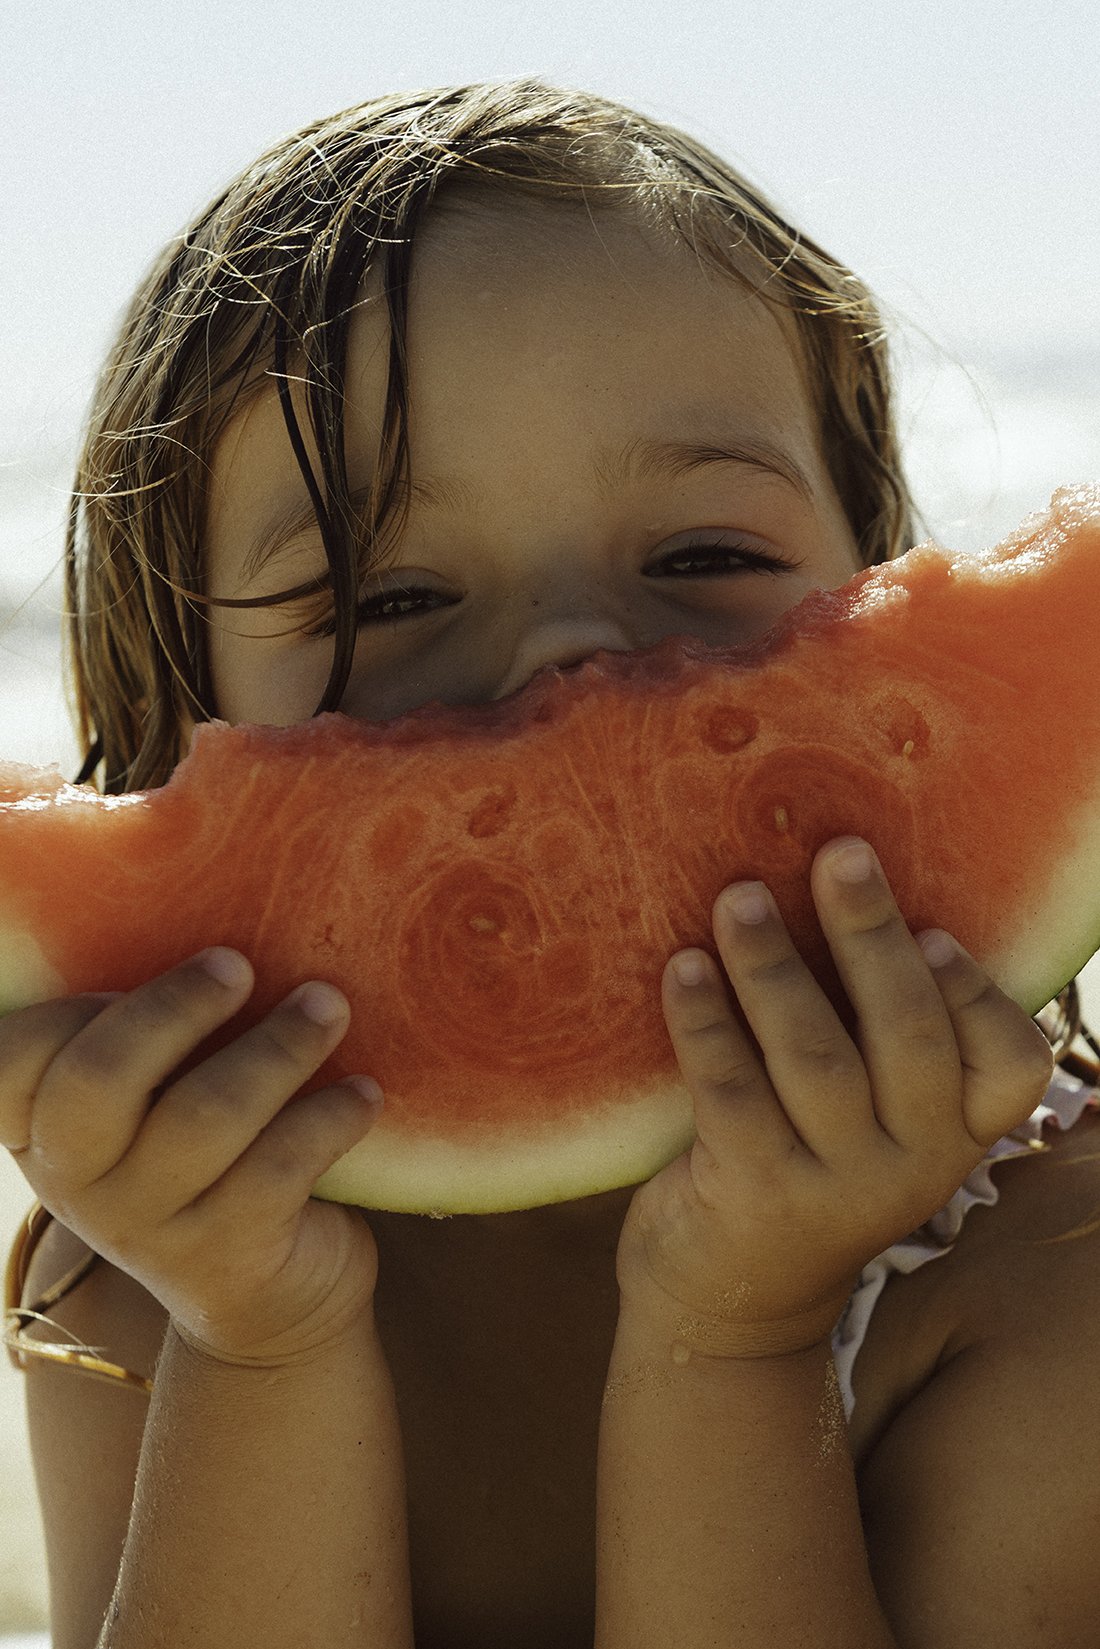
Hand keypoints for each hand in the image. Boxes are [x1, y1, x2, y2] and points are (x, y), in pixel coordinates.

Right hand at [0, 950, 382, 1365]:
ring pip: (203, 1119)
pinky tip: (364, 1092)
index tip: (121, 979)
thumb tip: (195, 881)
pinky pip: (277, 1168)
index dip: (63, 1011)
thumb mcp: (159, 1093)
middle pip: (95, 1080)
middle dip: (174, 1009)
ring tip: (329, 1005)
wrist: (269, 1299)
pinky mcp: (226, 1258)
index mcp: (44, 1125)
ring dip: (277, 1048)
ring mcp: (146, 1227)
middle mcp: (76, 1180)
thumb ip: (151, 1026)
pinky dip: (328, 1117)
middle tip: (239, 965)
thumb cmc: (210, 1153)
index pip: (13, 1060)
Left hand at [617, 837, 1054, 1357]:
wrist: (729, 1303)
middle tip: (840, 854)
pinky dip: (705, 1023)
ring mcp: (835, 1186)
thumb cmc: (802, 1164)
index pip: (1011, 1064)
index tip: (934, 930)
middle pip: (906, 1034)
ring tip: (738, 897)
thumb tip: (843, 885)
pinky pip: (731, 1092)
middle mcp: (913, 1162)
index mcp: (955, 1131)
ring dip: (773, 966)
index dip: (978, 995)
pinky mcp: (754, 1196)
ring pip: (815, 1057)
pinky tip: (682, 968)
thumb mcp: (867, 1115)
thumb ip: (877, 1030)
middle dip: (870, 934)